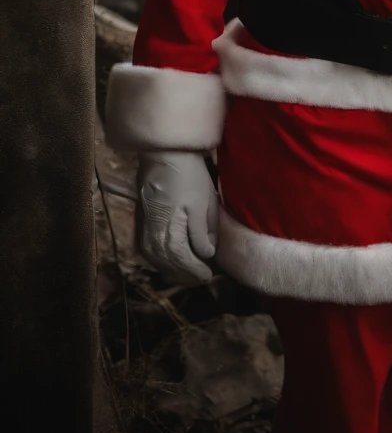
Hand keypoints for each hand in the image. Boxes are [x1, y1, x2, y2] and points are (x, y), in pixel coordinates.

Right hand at [137, 151, 218, 283]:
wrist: (164, 154)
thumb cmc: (189, 176)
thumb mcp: (204, 202)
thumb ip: (204, 231)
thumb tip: (206, 253)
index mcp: (172, 229)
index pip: (183, 259)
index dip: (196, 270)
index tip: (208, 276)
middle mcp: (155, 232)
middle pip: (168, 262)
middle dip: (185, 273)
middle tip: (200, 277)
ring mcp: (145, 227)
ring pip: (156, 258)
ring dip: (171, 269)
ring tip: (186, 273)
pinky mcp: (141, 221)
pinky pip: (147, 249)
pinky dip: (158, 259)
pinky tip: (168, 260)